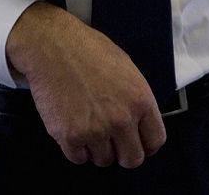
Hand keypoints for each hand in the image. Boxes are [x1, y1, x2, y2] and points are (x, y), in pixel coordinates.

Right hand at [5, 2, 165, 167]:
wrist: (53, 47)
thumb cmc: (88, 51)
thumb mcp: (127, 69)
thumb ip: (136, 99)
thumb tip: (139, 122)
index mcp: (140, 100)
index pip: (155, 141)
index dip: (147, 145)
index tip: (139, 143)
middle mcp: (121, 120)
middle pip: (133, 159)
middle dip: (124, 154)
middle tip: (114, 144)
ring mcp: (95, 131)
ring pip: (104, 161)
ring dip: (98, 149)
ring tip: (89, 126)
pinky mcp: (70, 137)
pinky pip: (79, 159)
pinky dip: (76, 149)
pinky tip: (74, 128)